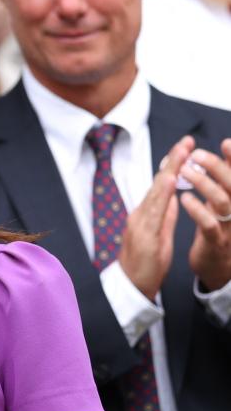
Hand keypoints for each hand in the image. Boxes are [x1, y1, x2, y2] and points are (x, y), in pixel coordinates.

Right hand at [119, 135, 193, 299]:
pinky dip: (161, 194)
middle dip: (173, 161)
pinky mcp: (143, 235)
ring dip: (169, 171)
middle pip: (158, 184)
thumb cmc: (145, 267)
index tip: (185, 148)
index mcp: (146, 216)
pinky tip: (169, 180)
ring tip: (182, 153)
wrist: (131, 289)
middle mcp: (140, 216)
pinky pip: (154, 212)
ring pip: (156, 193)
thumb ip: (166, 217)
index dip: (173, 166)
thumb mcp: (160, 238)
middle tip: (186, 141)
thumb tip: (175, 199)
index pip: (161, 186)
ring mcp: (140, 224)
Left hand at [180, 138, 230, 291]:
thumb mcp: (222, 201)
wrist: (217, 267)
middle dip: (216, 166)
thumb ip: (223, 180)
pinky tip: (184, 199)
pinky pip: (209, 224)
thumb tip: (224, 151)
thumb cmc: (217, 229)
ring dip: (203, 184)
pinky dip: (197, 209)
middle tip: (196, 155)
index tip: (226, 143)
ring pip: (222, 201)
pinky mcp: (216, 242)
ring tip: (185, 173)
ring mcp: (229, 227)